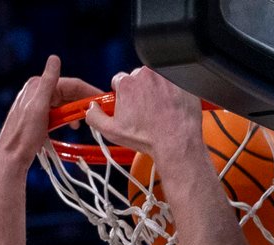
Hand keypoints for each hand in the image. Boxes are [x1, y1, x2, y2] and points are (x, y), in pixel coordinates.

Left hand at [0, 55, 101, 170]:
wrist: (11, 157)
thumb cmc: (24, 136)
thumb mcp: (38, 106)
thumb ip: (48, 82)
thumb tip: (55, 58)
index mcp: (38, 85)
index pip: (70, 84)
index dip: (88, 91)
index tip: (102, 100)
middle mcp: (37, 91)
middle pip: (67, 93)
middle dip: (82, 102)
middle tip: (96, 114)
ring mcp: (36, 104)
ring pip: (63, 103)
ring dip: (75, 111)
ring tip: (83, 123)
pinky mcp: (37, 116)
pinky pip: (57, 112)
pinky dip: (66, 117)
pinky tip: (71, 126)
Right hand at [85, 65, 201, 160]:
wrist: (175, 141)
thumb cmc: (146, 137)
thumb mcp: (112, 132)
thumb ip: (95, 117)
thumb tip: (91, 109)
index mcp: (127, 83)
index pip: (119, 81)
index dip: (121, 94)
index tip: (127, 104)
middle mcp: (146, 74)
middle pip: (138, 78)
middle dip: (139, 91)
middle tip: (144, 111)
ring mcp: (165, 75)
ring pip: (156, 79)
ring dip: (155, 91)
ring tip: (158, 111)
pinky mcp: (181, 81)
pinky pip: (173, 83)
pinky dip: (171, 93)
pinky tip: (170, 108)